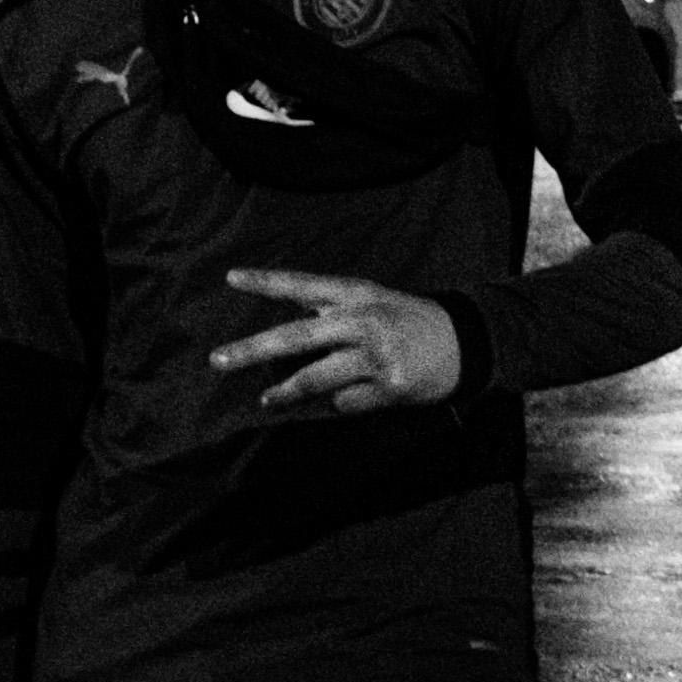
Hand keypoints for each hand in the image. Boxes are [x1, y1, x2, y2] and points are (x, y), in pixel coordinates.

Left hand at [210, 270, 470, 417]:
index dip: (267, 281)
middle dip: (252, 350)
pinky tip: (358, 393)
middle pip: (296, 337)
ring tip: (266, 400)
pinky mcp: (388, 386)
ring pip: (314, 379)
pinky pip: (345, 403)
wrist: (463, 342)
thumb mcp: (372, 300)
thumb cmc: (408, 320)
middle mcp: (362, 321)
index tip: (233, 278)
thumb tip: (286, 322)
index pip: (303, 285)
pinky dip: (340, 402)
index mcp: (356, 294)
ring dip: (286, 393)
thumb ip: (331, 308)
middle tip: (218, 360)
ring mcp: (375, 356)